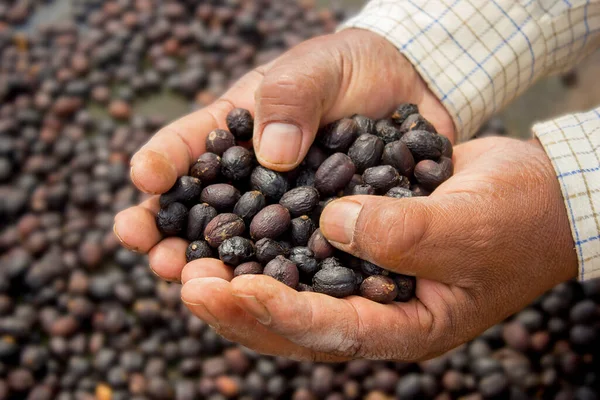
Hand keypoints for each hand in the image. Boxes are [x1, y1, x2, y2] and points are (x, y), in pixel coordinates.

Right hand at [114, 28, 451, 278]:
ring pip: (240, 249)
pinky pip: (294, 266)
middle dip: (172, 237)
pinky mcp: (318, 241)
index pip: (186, 147)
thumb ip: (292, 98)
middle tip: (159, 257)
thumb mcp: (316, 69)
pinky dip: (276, 284)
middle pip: (198, 213)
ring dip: (216, 272)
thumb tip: (274, 153)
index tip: (145, 176)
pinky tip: (265, 299)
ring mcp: (282, 216)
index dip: (162, 162)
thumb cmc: (350, 72)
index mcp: (233, 134)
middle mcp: (249, 182)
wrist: (407, 94)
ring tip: (195, 287)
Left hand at [179, 137, 577, 360]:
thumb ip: (406, 233)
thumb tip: (332, 224)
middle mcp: (375, 310)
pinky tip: (227, 232)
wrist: (533, 194)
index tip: (232, 291)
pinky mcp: (352, 245)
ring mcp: (361, 281)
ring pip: (287, 293)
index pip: (334, 331)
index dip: (281, 312)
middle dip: (240, 307)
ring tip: (188, 264)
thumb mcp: (471, 227)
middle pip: (296, 323)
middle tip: (188, 285)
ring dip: (238, 281)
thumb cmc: (518, 217)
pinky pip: (299, 255)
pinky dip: (262, 246)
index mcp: (407, 327)